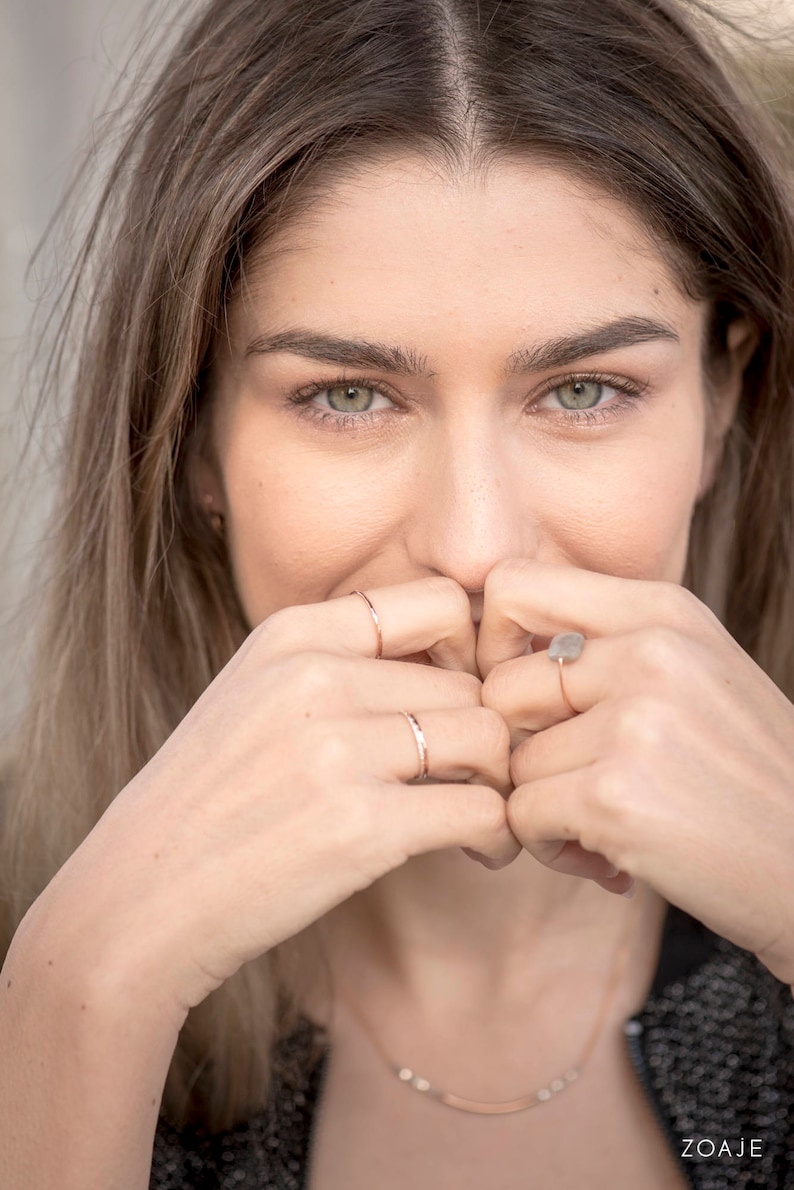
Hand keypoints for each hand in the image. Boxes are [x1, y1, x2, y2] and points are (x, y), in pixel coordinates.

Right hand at [31, 577, 519, 1018]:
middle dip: (484, 737)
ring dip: (499, 783)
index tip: (455, 706)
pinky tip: (481, 854)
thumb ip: (340, 665)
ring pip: (488, 738)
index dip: (469, 656)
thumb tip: (456, 664)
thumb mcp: (256, 696)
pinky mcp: (361, 825)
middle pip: (471, 684)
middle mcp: (316, 676)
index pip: (440, 603)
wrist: (140, 899)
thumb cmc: (209, 804)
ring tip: (480, 819)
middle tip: (476, 783)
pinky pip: (483, 809)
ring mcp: (337, 749)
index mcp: (293, 633)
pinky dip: (497, 834)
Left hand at [476, 558, 793, 985]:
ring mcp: (634, 723)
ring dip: (540, 805)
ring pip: (510, 760)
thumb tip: (491, 645)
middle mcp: (649, 653)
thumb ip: (608, 645)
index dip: (493, 642)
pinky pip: (521, 814)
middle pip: (500, 684)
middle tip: (568, 782)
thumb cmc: (747, 778)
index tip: (522, 695)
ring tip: (599, 825)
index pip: (512, 583)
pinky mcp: (615, 796)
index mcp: (664, 612)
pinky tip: (607, 858)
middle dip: (519, 745)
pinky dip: (550, 845)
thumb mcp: (697, 674)